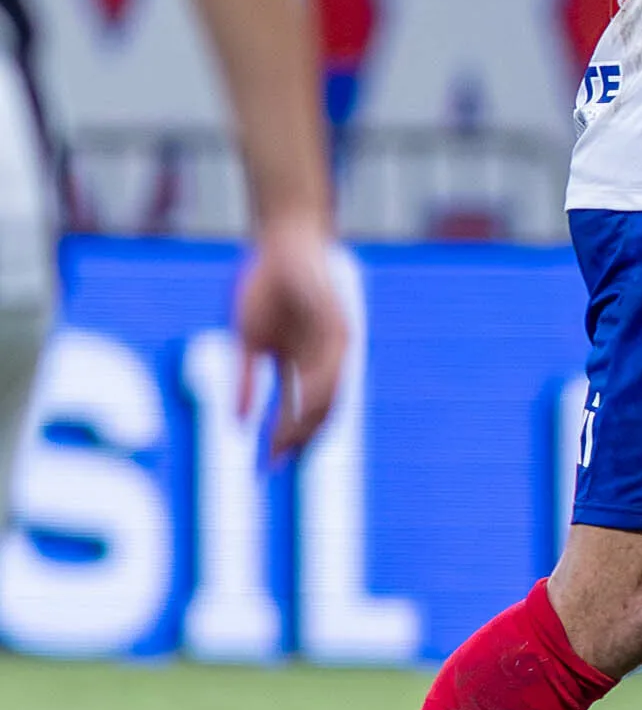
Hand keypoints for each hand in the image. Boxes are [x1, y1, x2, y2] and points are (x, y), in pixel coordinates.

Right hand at [234, 216, 347, 452]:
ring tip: (285, 447)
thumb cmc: (265, 287)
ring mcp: (333, 344)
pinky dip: (311, 392)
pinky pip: (326, 366)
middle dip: (299, 440)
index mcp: (305, 363)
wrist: (283, 242)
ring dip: (305, 423)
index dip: (286, 439)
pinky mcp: (337, 325)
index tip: (268, 466)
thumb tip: (236, 426)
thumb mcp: (249, 341)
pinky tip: (295, 410)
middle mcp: (324, 358)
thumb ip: (245, 383)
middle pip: (319, 411)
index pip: (302, 412)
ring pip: (326, 394)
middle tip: (276, 465)